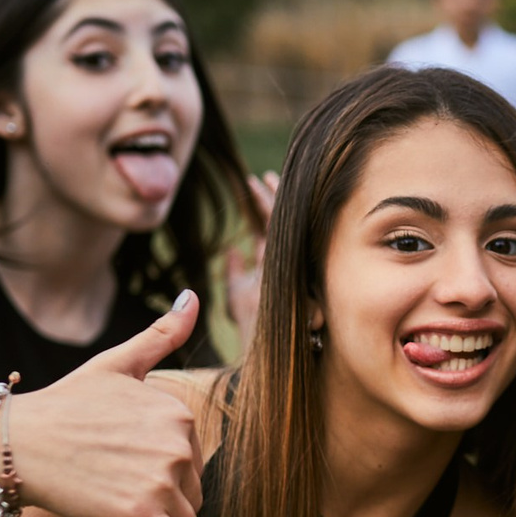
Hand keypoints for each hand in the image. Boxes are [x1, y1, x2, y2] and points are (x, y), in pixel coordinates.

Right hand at [6, 292, 248, 516]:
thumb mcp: (116, 365)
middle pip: (192, 488)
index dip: (157, 462)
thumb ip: (161, 335)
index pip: (191, 454)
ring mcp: (161, 482)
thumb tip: (195, 296)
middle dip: (160, 492)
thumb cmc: (63, 406)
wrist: (13, 445)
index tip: (118, 452)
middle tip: (107, 475)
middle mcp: (177, 443)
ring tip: (108, 495)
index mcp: (177, 410)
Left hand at [220, 171, 279, 340]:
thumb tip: (230, 248)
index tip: (254, 183)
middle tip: (265, 176)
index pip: (269, 228)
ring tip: (265, 178)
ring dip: (274, 197)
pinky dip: (273, 205)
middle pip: (280, 219)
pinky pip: (280, 225)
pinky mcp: (284, 256)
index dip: (263, 205)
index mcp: (274, 263)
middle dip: (274, 196)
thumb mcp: (236, 293)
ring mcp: (285, 256)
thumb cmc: (250, 323)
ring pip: (283, 219)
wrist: (260, 340)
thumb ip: (234, 269)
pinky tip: (265, 189)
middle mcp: (283, 257)